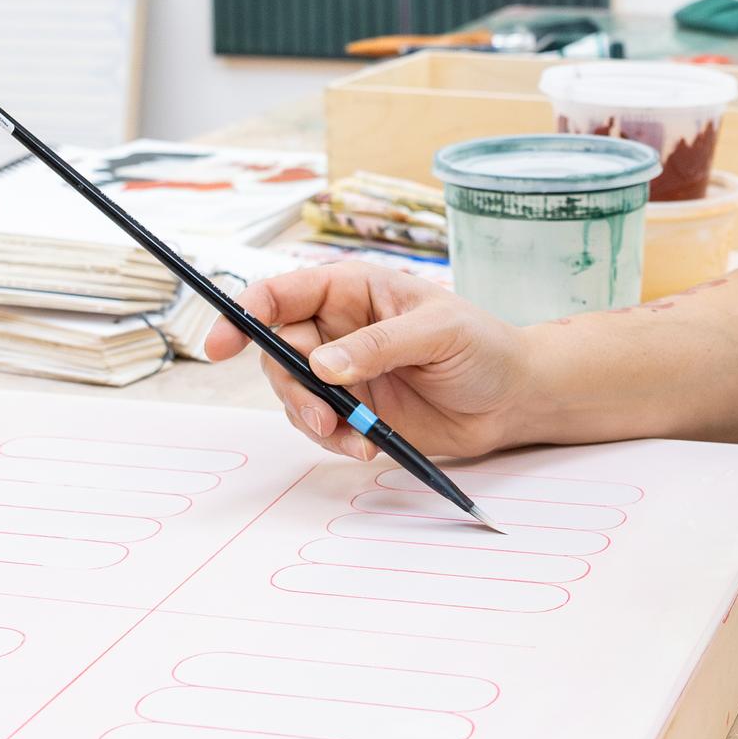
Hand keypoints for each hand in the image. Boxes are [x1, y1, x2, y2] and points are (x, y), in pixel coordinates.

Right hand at [199, 260, 537, 465]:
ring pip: (293, 393)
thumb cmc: (483, 346)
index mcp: (354, 291)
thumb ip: (379, 345)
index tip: (223, 342)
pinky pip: (320, 427)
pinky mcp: (354, 412)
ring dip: (310, 418)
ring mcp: (344, 373)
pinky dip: (333, 442)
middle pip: (277, 349)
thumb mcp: (438, 333)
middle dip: (287, 384)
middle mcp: (339, 329)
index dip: (246, 312)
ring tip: (351, 436)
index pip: (284, 292)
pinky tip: (366, 448)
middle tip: (318, 414)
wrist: (513, 399)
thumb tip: (322, 364)